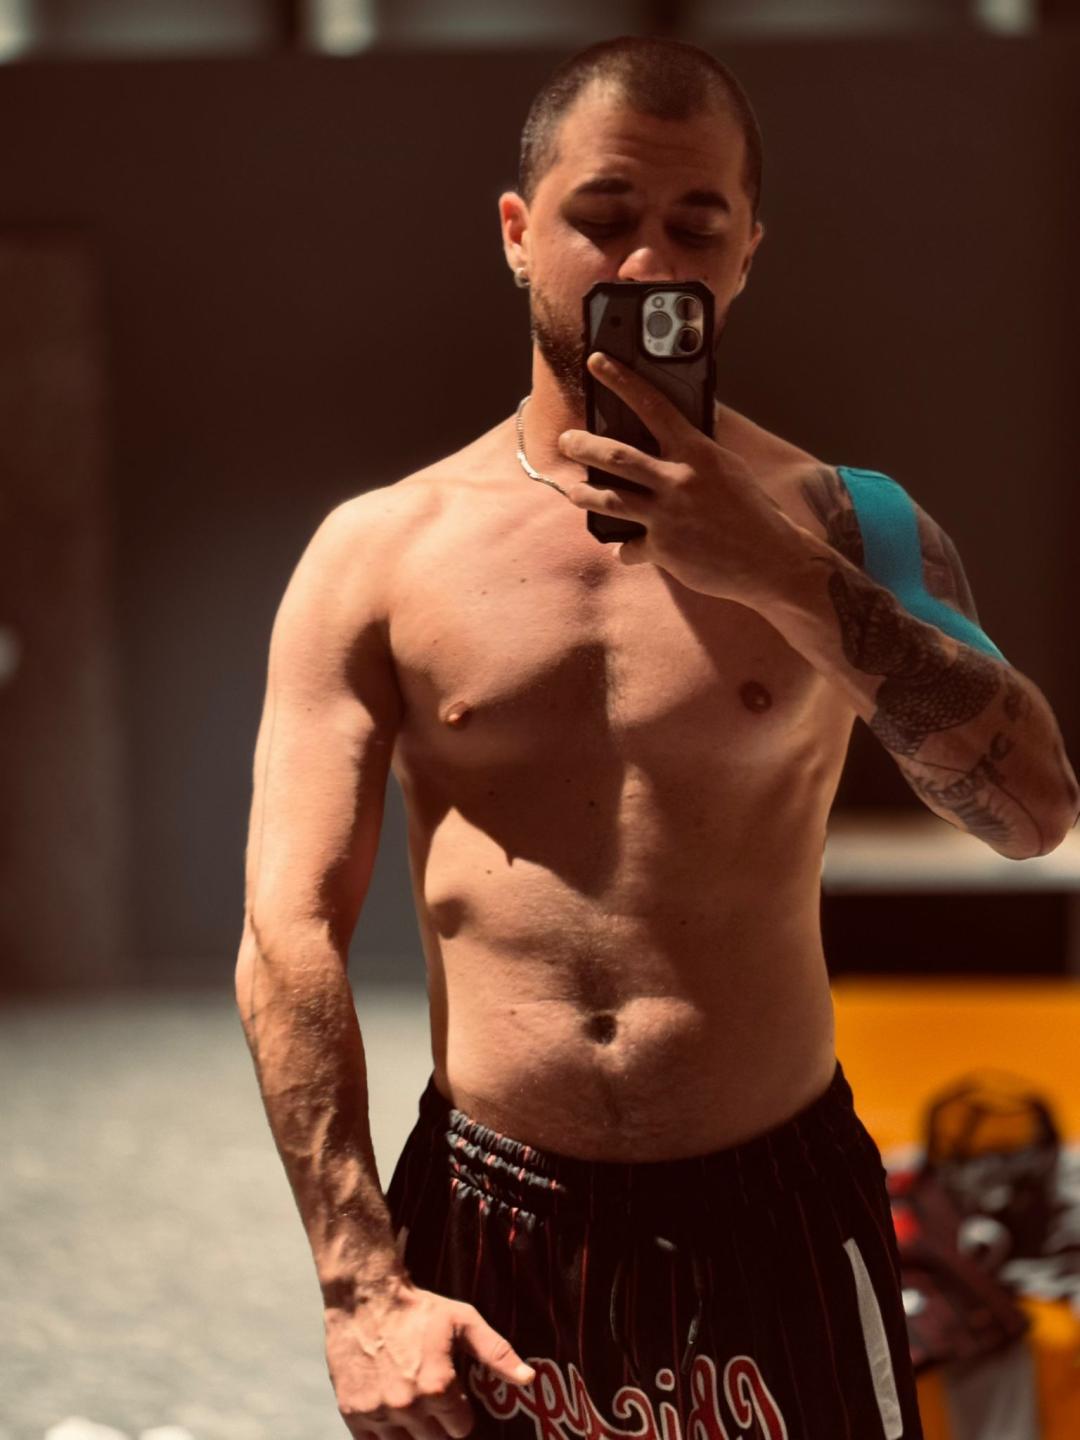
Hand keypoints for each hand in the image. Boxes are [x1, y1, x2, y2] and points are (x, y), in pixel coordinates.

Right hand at [324, 1276, 534, 1439]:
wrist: (365, 1296)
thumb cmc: (418, 1308)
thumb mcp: (463, 1321)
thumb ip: (496, 1353)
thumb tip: (528, 1378)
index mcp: (439, 1387)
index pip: (461, 1429)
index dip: (460, 1412)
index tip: (454, 1396)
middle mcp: (409, 1406)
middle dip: (438, 1423)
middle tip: (432, 1397)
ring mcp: (378, 1412)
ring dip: (411, 1430)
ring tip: (411, 1402)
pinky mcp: (353, 1413)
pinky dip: (382, 1433)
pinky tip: (388, 1412)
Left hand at [556, 350, 803, 607]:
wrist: (771, 560)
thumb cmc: (754, 513)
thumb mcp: (729, 470)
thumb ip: (699, 452)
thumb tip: (679, 430)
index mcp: (697, 452)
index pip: (653, 405)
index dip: (622, 380)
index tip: (597, 362)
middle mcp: (678, 480)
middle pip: (616, 456)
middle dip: (583, 446)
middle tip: (566, 441)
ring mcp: (667, 515)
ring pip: (610, 499)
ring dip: (585, 494)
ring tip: (574, 491)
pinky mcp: (662, 550)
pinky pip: (628, 548)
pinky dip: (625, 550)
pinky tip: (623, 550)